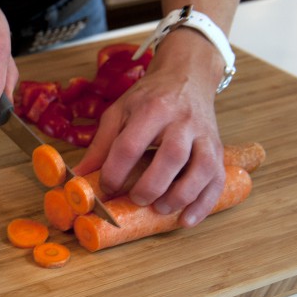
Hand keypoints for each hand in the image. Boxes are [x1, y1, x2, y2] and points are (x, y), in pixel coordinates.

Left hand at [74, 32, 226, 226]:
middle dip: (152, 185)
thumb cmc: (149, 98)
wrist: (188, 77)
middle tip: (136, 199)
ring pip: (201, 168)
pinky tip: (187, 219)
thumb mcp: (119, 112)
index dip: (115, 172)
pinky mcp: (217, 148)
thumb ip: (101, 145)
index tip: (106, 188)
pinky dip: (204, 202)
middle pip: (172, 156)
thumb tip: (79, 178)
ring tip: (161, 209)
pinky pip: (217, 178)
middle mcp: (182, 121)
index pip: (131, 145)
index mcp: (152, 109)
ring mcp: (204, 135)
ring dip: (181, 195)